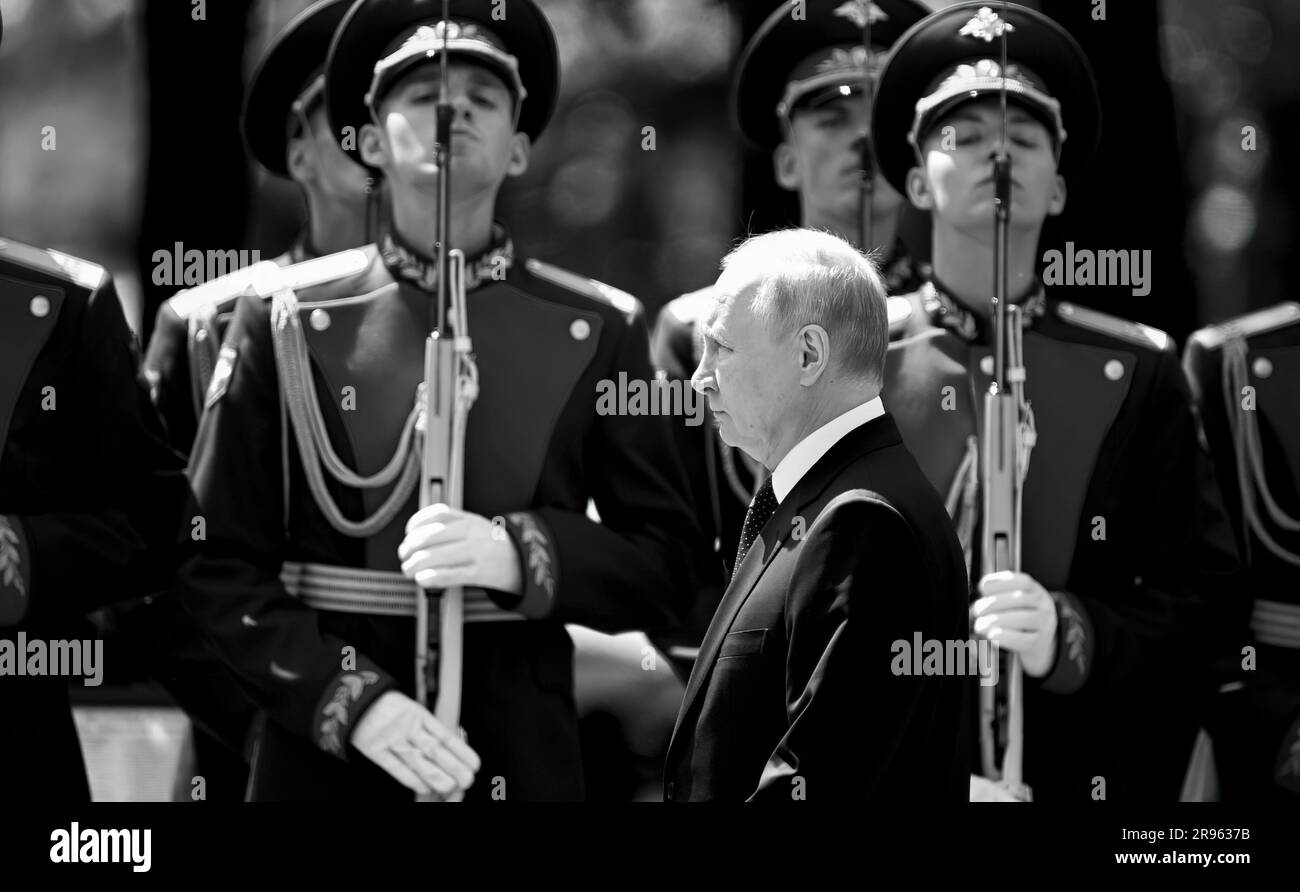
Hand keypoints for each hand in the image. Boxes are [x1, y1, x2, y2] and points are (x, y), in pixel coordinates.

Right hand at [349, 691, 479, 799]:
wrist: (356, 700)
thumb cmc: (389, 707)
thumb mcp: (412, 708)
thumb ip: (429, 726)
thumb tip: (452, 745)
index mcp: (419, 714)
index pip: (445, 735)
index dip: (461, 750)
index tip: (474, 763)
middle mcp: (407, 727)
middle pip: (434, 749)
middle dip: (453, 766)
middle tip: (467, 779)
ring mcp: (391, 739)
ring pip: (417, 760)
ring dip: (435, 775)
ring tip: (450, 786)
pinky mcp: (375, 750)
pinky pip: (394, 767)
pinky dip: (409, 778)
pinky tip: (424, 786)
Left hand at [398, 504, 521, 593]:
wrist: (524, 562)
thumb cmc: (493, 546)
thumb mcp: (476, 526)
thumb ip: (451, 526)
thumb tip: (417, 536)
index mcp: (470, 519)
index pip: (437, 514)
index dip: (416, 523)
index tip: (407, 534)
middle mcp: (472, 532)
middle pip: (431, 536)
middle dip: (410, 547)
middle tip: (404, 556)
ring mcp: (477, 552)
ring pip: (437, 556)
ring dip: (415, 565)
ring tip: (409, 571)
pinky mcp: (480, 573)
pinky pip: (452, 574)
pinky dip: (433, 577)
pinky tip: (423, 579)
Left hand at [970, 571, 1057, 676]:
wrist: (1038, 639)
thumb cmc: (1019, 614)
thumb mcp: (1013, 599)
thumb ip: (997, 592)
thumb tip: (981, 591)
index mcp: (1035, 589)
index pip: (1022, 581)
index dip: (1000, 582)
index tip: (982, 588)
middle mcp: (1043, 604)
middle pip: (1020, 599)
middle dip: (993, 603)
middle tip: (977, 611)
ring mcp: (1045, 623)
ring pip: (1024, 619)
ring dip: (997, 621)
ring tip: (980, 625)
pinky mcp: (1039, 642)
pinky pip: (1025, 640)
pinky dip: (1006, 637)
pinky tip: (992, 635)